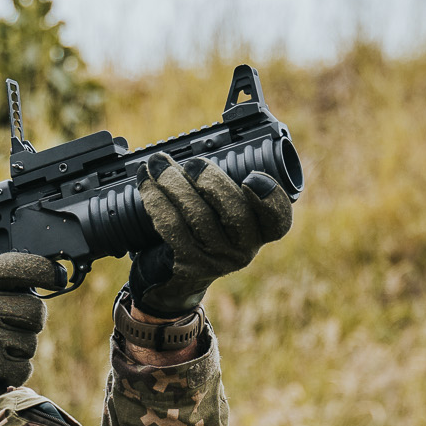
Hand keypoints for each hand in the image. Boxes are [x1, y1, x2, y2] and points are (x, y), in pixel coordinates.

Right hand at [0, 254, 63, 404]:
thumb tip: (34, 282)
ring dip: (19, 348)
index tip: (56, 276)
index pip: (19, 266)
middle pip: (35, 310)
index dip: (45, 271)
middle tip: (14, 325)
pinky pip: (24, 368)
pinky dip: (15, 370)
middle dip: (31, 320)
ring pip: (31, 342)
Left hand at [129, 151, 293, 317]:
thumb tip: (202, 145)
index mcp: (259, 232)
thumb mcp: (221, 217)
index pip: (278, 220)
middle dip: (211, 181)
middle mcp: (243, 250)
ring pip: (199, 217)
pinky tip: (147, 185)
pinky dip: (157, 201)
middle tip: (192, 163)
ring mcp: (216, 260)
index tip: (251, 178)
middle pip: (236, 213)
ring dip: (174, 184)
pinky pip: (172, 227)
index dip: (270, 199)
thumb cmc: (200, 234)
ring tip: (157, 164)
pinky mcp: (187, 264)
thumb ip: (223, 189)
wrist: (172, 280)